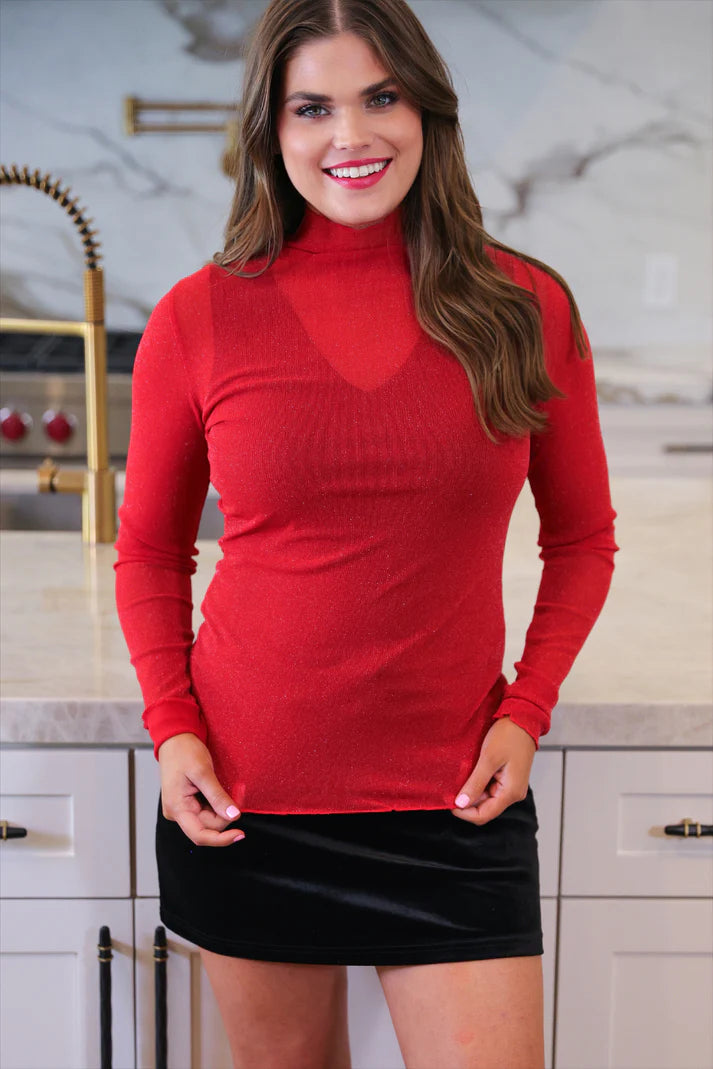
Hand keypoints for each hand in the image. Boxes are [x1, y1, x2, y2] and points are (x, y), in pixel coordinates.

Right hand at [158, 732, 243, 846]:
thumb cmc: (184, 751)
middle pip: (209, 826)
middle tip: (240, 791)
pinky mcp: (188, 802)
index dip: (221, 839)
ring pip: (210, 818)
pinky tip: (225, 791)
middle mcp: (178, 812)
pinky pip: (207, 810)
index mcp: (177, 808)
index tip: (240, 834)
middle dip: (227, 813)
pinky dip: (220, 803)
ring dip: (225, 807)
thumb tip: (233, 816)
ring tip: (235, 788)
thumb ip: (217, 796)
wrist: (175, 738)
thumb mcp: (203, 772)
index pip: (200, 835)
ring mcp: (183, 808)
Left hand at [450, 717, 535, 825]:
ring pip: (486, 798)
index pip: (484, 815)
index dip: (464, 813)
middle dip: (467, 802)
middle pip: (485, 808)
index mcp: (510, 792)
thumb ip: (475, 783)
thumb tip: (461, 803)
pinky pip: (490, 788)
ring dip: (472, 792)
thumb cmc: (508, 736)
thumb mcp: (488, 759)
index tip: (449, 802)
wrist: (523, 718)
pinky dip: (478, 784)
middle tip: (451, 788)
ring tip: (459, 779)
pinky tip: (469, 774)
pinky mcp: (508, 778)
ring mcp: (511, 786)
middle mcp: (513, 794)